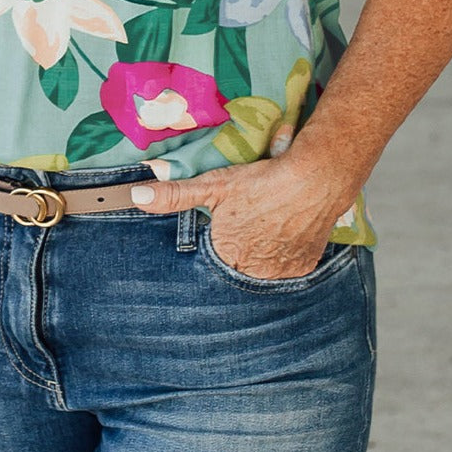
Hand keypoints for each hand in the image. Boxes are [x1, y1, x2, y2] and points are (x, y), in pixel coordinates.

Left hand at [130, 153, 355, 280]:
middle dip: (238, 248)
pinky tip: (282, 233)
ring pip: (262, 269)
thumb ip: (174, 195)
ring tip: (265, 225)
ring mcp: (280, 273)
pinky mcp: (303, 268)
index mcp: (227, 256)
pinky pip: (286, 268)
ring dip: (260, 254)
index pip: (212, 258)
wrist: (315, 178)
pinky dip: (283, 254)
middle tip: (248, 222)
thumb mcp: (213, 185)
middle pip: (236, 266)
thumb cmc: (261, 181)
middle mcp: (253, 273)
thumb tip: (137, 196)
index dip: (217, 240)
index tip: (227, 225)